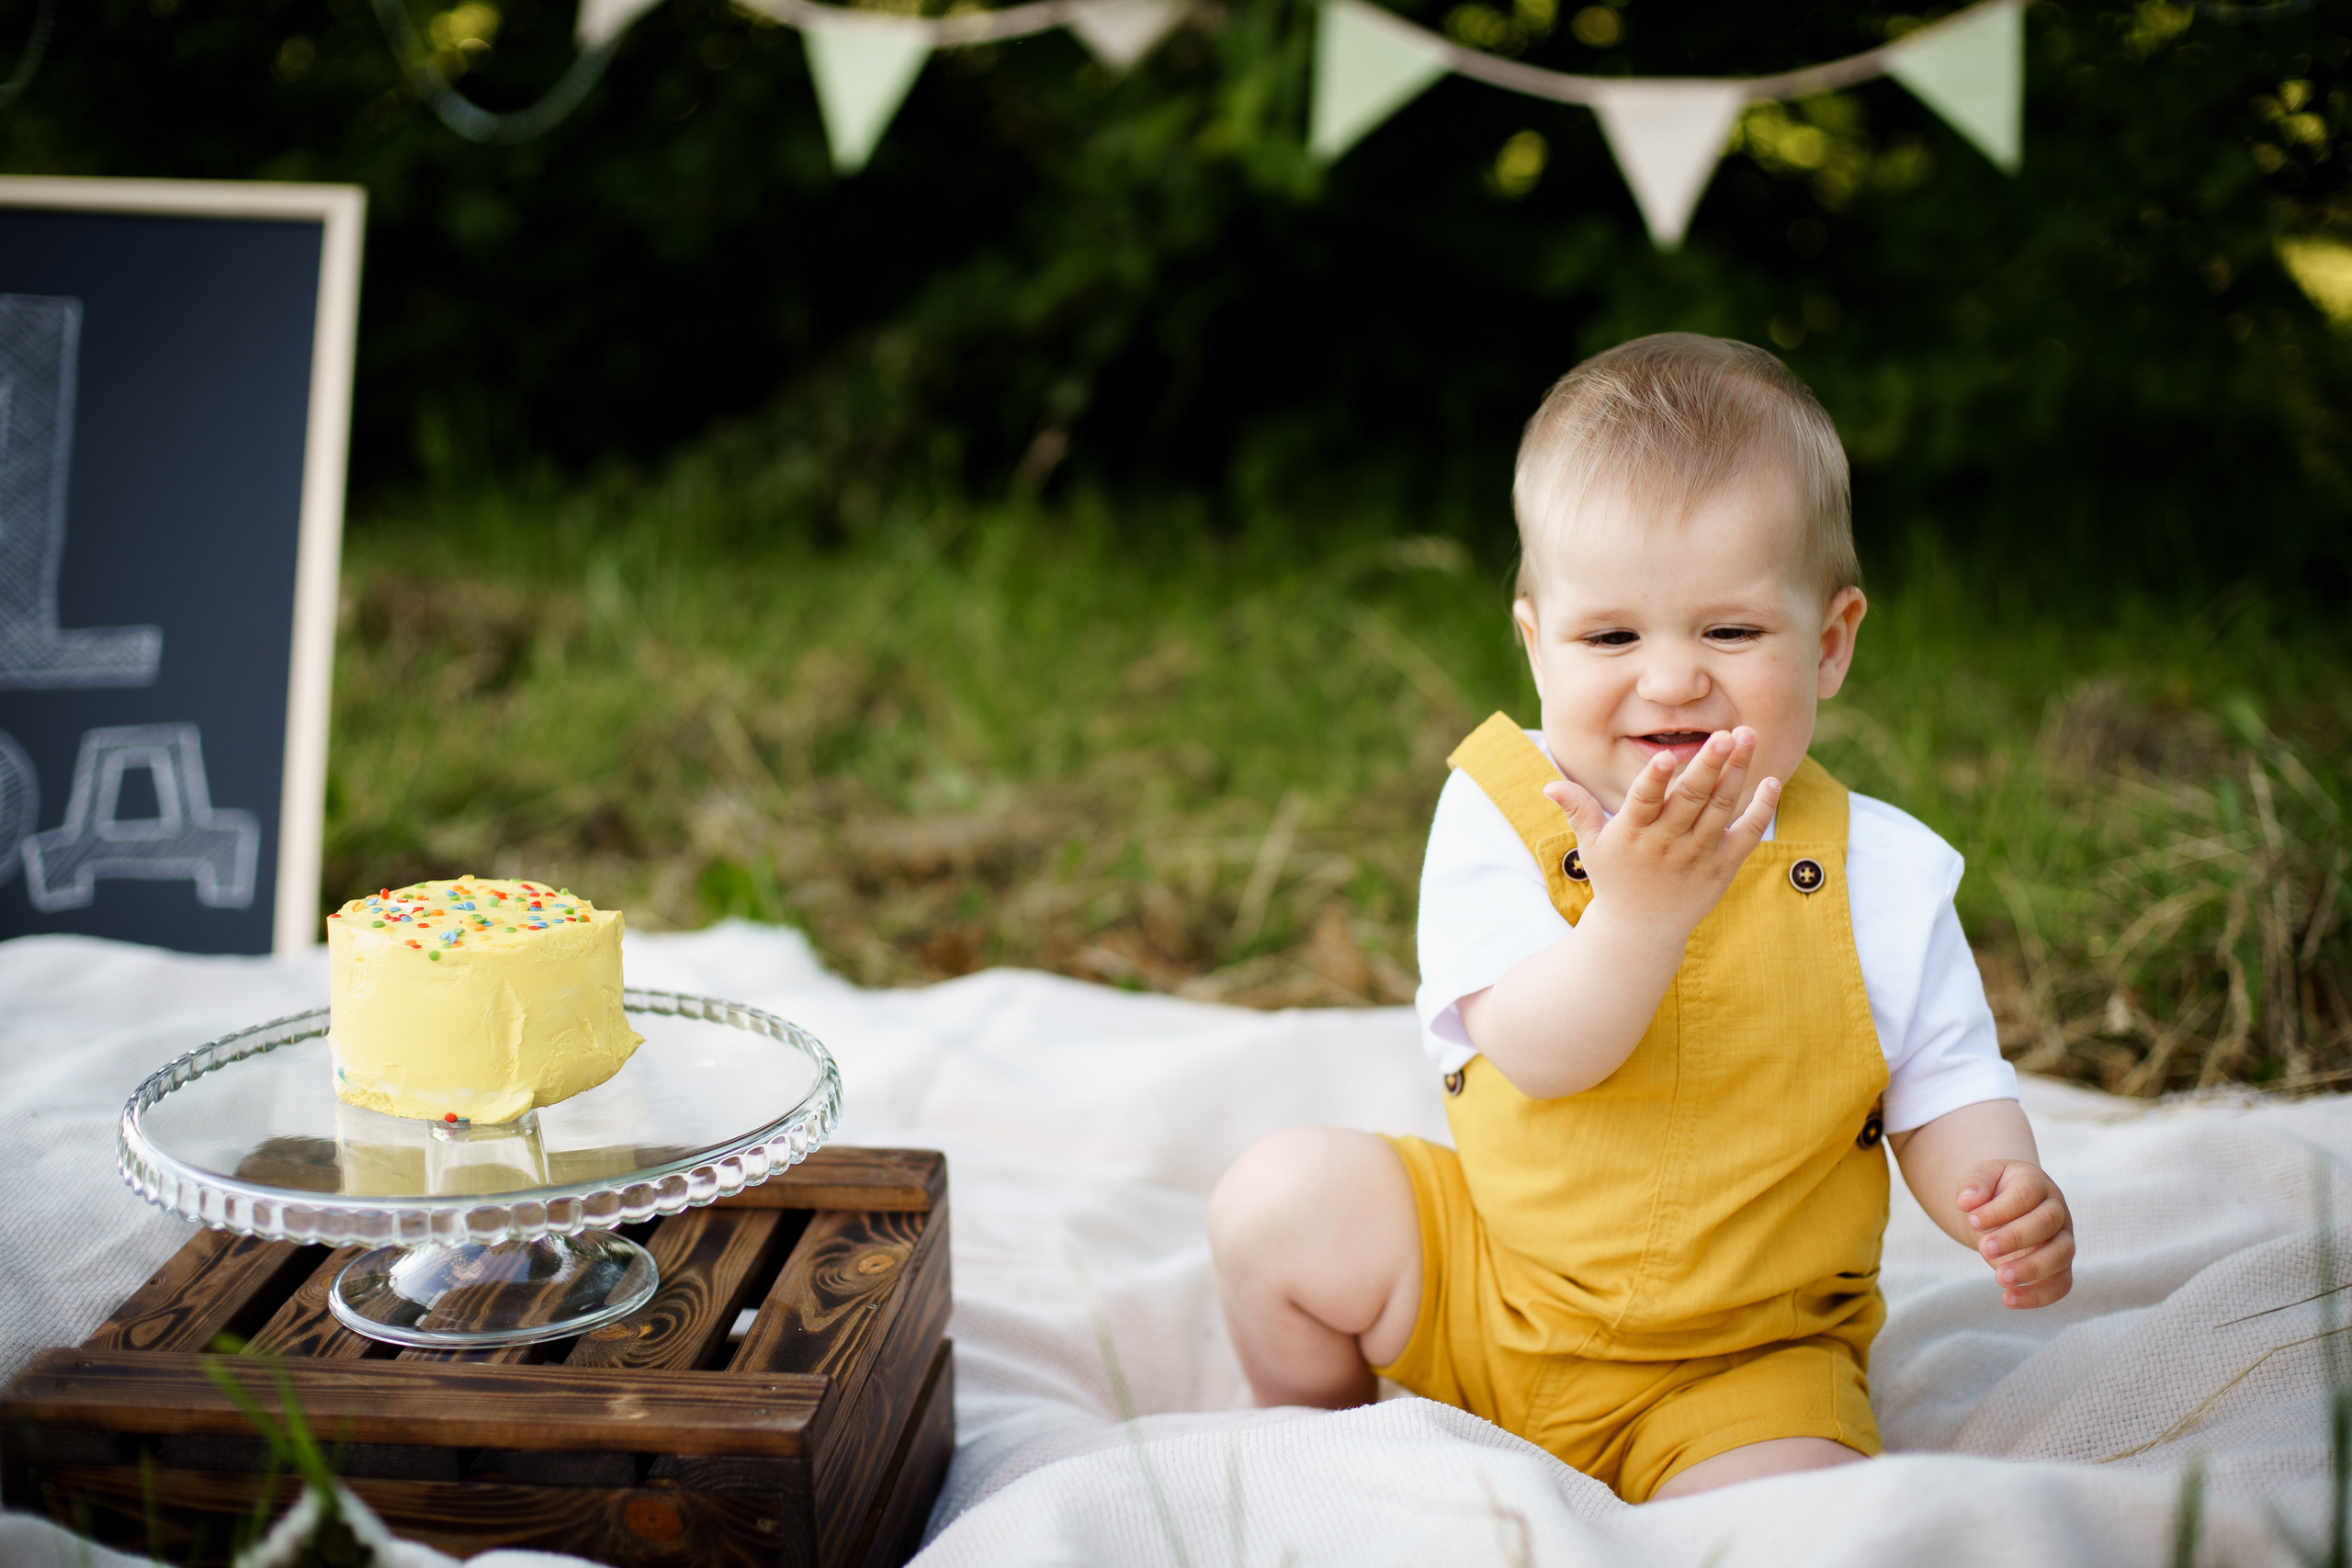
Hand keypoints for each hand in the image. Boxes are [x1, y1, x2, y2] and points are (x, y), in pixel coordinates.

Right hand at [1540, 728, 1780, 937]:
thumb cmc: (1614, 878)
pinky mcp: (1722, 867)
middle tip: (1725, 734)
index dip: (1653, 780)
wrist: (1641, 931)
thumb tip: (1549, 783)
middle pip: (1690, 800)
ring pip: (1721, 809)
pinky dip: (1760, 810)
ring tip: (1748, 737)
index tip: (1665, 755)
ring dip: (1737, 773)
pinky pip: (1746, 835)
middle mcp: (1666, 844)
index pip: (1643, 802)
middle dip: (1709, 765)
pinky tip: (1771, 781)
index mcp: (1632, 834)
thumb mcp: (1591, 845)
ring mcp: (1697, 856)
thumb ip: (1577, 809)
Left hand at [1956, 1160, 2074, 1307]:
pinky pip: (2061, 1284)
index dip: (2000, 1209)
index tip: (1972, 1220)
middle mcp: (2056, 1210)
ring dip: (2030, 1269)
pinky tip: (2008, 1300)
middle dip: (2015, 1237)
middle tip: (1984, 1248)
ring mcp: (2062, 1239)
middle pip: (2047, 1223)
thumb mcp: (1982, 1178)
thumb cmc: (1993, 1191)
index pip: (2026, 1194)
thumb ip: (1974, 1184)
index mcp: (2037, 1183)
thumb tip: (1965, 1201)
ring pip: (2060, 1255)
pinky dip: (2039, 1296)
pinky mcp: (2060, 1267)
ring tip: (1999, 1278)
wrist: (2004, 1208)